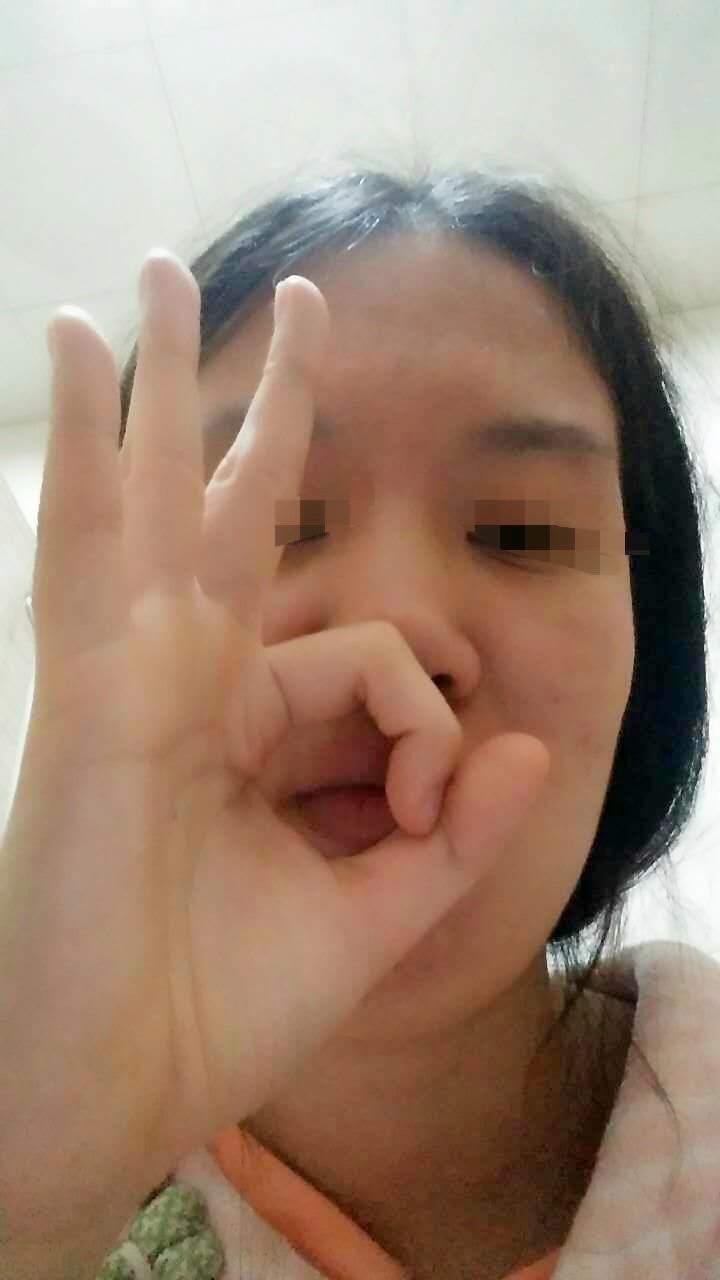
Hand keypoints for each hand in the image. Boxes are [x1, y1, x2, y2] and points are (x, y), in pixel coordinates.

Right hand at [0, 251, 549, 1210]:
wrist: (112, 1091)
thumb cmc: (220, 1012)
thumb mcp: (372, 914)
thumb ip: (453, 833)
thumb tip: (527, 746)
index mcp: (256, 728)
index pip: (380, 657)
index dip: (433, 722)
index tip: (428, 808)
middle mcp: (190, 678)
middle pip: (235, 509)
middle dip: (265, 401)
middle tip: (293, 297)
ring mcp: (132, 671)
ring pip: (150, 494)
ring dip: (158, 381)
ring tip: (155, 273)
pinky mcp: (88, 689)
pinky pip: (84, 540)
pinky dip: (85, 441)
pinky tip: (87, 342)